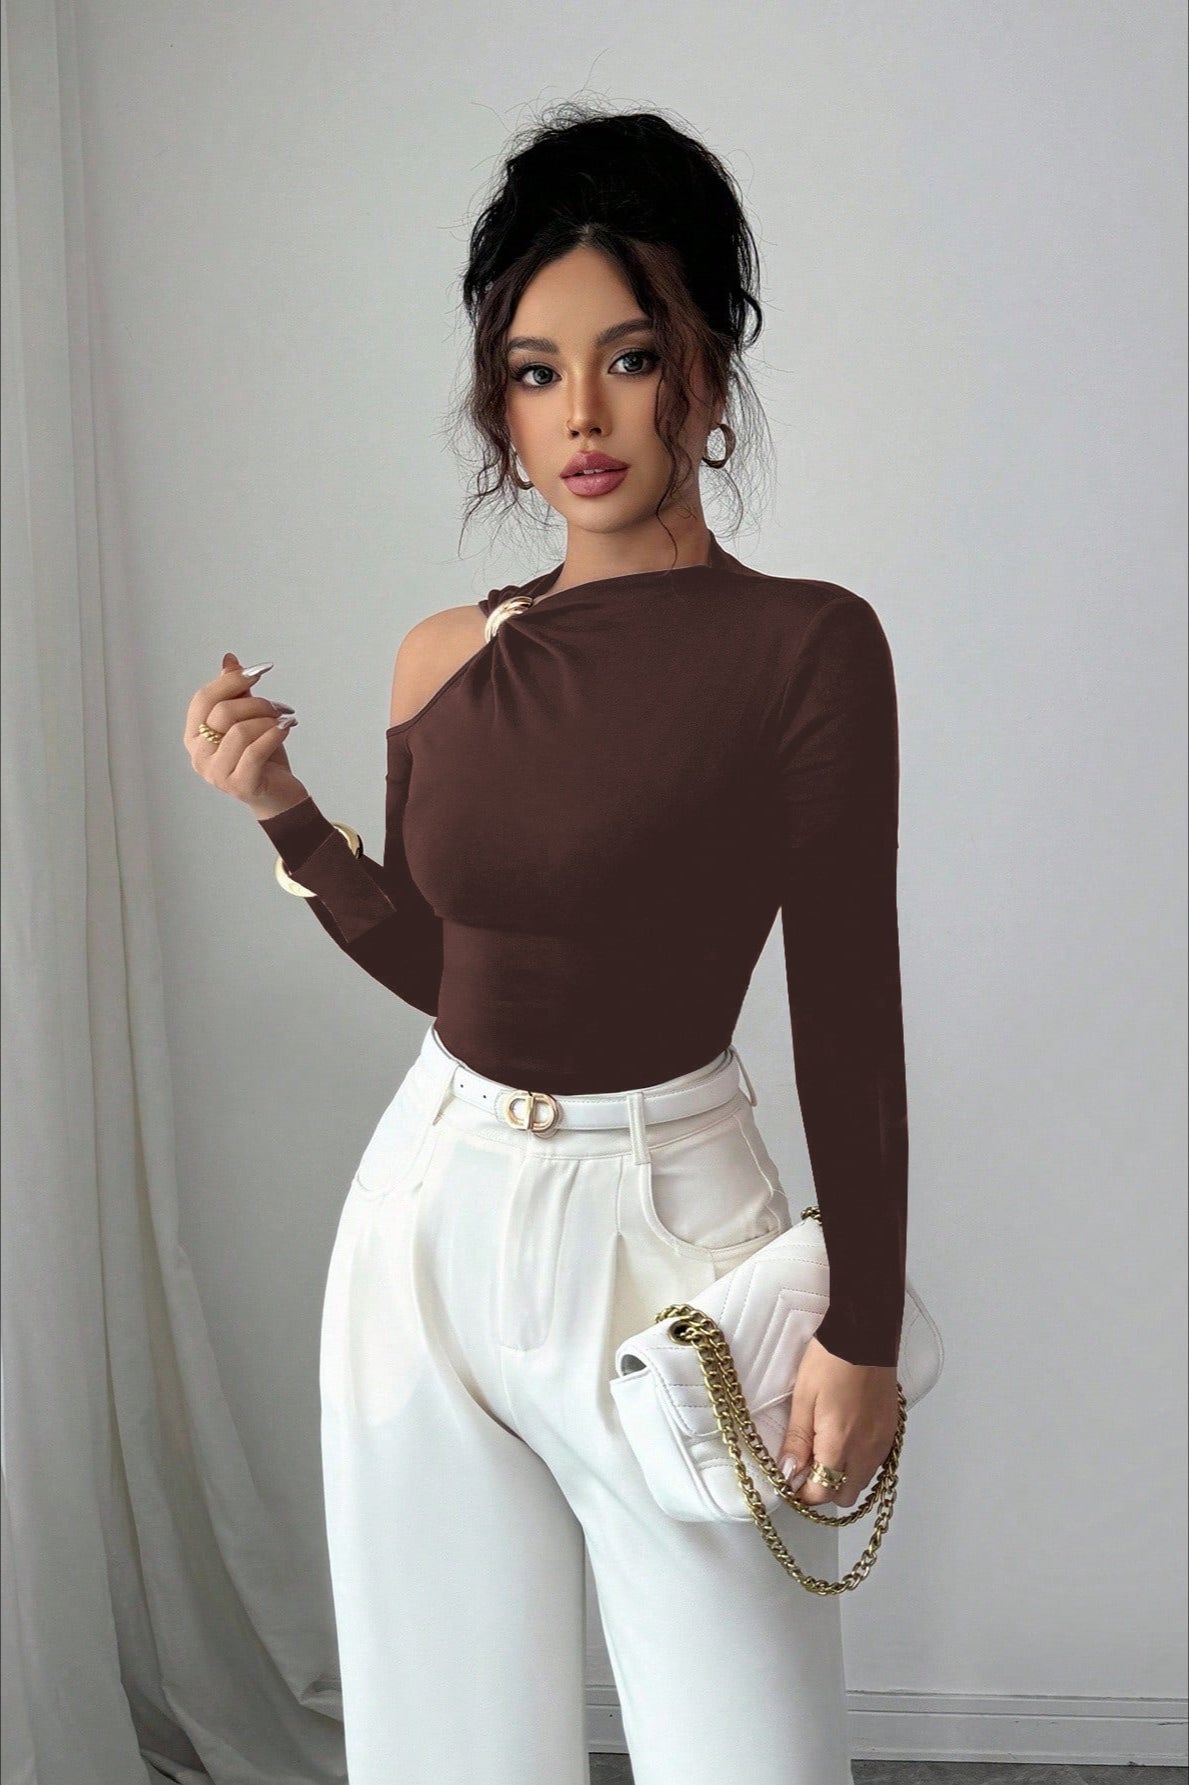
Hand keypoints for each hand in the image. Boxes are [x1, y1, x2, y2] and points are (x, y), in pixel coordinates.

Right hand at [184, 652, 306, 819]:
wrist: (279, 795)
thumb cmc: (262, 756)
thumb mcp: (249, 719)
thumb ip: (236, 693)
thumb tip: (229, 659)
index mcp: (194, 735)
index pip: (204, 699)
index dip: (231, 681)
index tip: (258, 671)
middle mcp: (199, 755)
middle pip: (222, 712)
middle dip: (256, 703)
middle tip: (278, 707)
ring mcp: (215, 773)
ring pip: (240, 731)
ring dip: (267, 720)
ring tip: (284, 721)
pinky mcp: (239, 785)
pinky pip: (255, 752)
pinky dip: (274, 735)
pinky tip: (287, 728)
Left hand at [778, 1336, 899, 1508]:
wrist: (865, 1336)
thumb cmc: (829, 1361)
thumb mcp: (803, 1398)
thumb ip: (797, 1441)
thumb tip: (789, 1474)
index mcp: (840, 1444)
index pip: (822, 1494)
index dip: (804, 1494)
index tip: (791, 1481)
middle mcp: (866, 1451)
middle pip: (846, 1496)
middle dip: (824, 1490)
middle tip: (807, 1467)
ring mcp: (882, 1443)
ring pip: (863, 1482)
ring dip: (843, 1477)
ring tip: (825, 1451)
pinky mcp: (892, 1432)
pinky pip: (875, 1464)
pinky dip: (859, 1464)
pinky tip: (846, 1442)